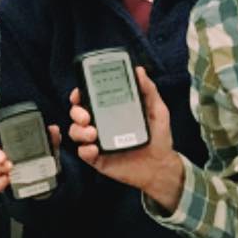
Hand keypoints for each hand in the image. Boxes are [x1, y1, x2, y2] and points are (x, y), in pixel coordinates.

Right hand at [0, 117, 60, 193]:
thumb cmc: (40, 154)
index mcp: (3, 134)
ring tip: (11, 169)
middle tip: (3, 158)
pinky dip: (0, 182)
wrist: (45, 176)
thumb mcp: (46, 143)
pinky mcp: (0, 180)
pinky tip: (8, 180)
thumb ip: (49, 136)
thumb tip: (53, 130)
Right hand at [66, 67, 184, 210]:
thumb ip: (148, 90)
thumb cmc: (159, 138)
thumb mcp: (157, 110)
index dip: (80, 94)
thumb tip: (139, 71)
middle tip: (85, 116)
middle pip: (78, 114)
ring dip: (79, 131)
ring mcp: (97, 141)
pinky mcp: (98, 158)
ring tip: (93, 133)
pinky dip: (85, 150)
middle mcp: (101, 124)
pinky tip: (95, 148)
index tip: (79, 92)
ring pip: (76, 132)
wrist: (161, 166)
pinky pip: (83, 153)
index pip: (89, 98)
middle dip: (76, 112)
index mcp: (111, 111)